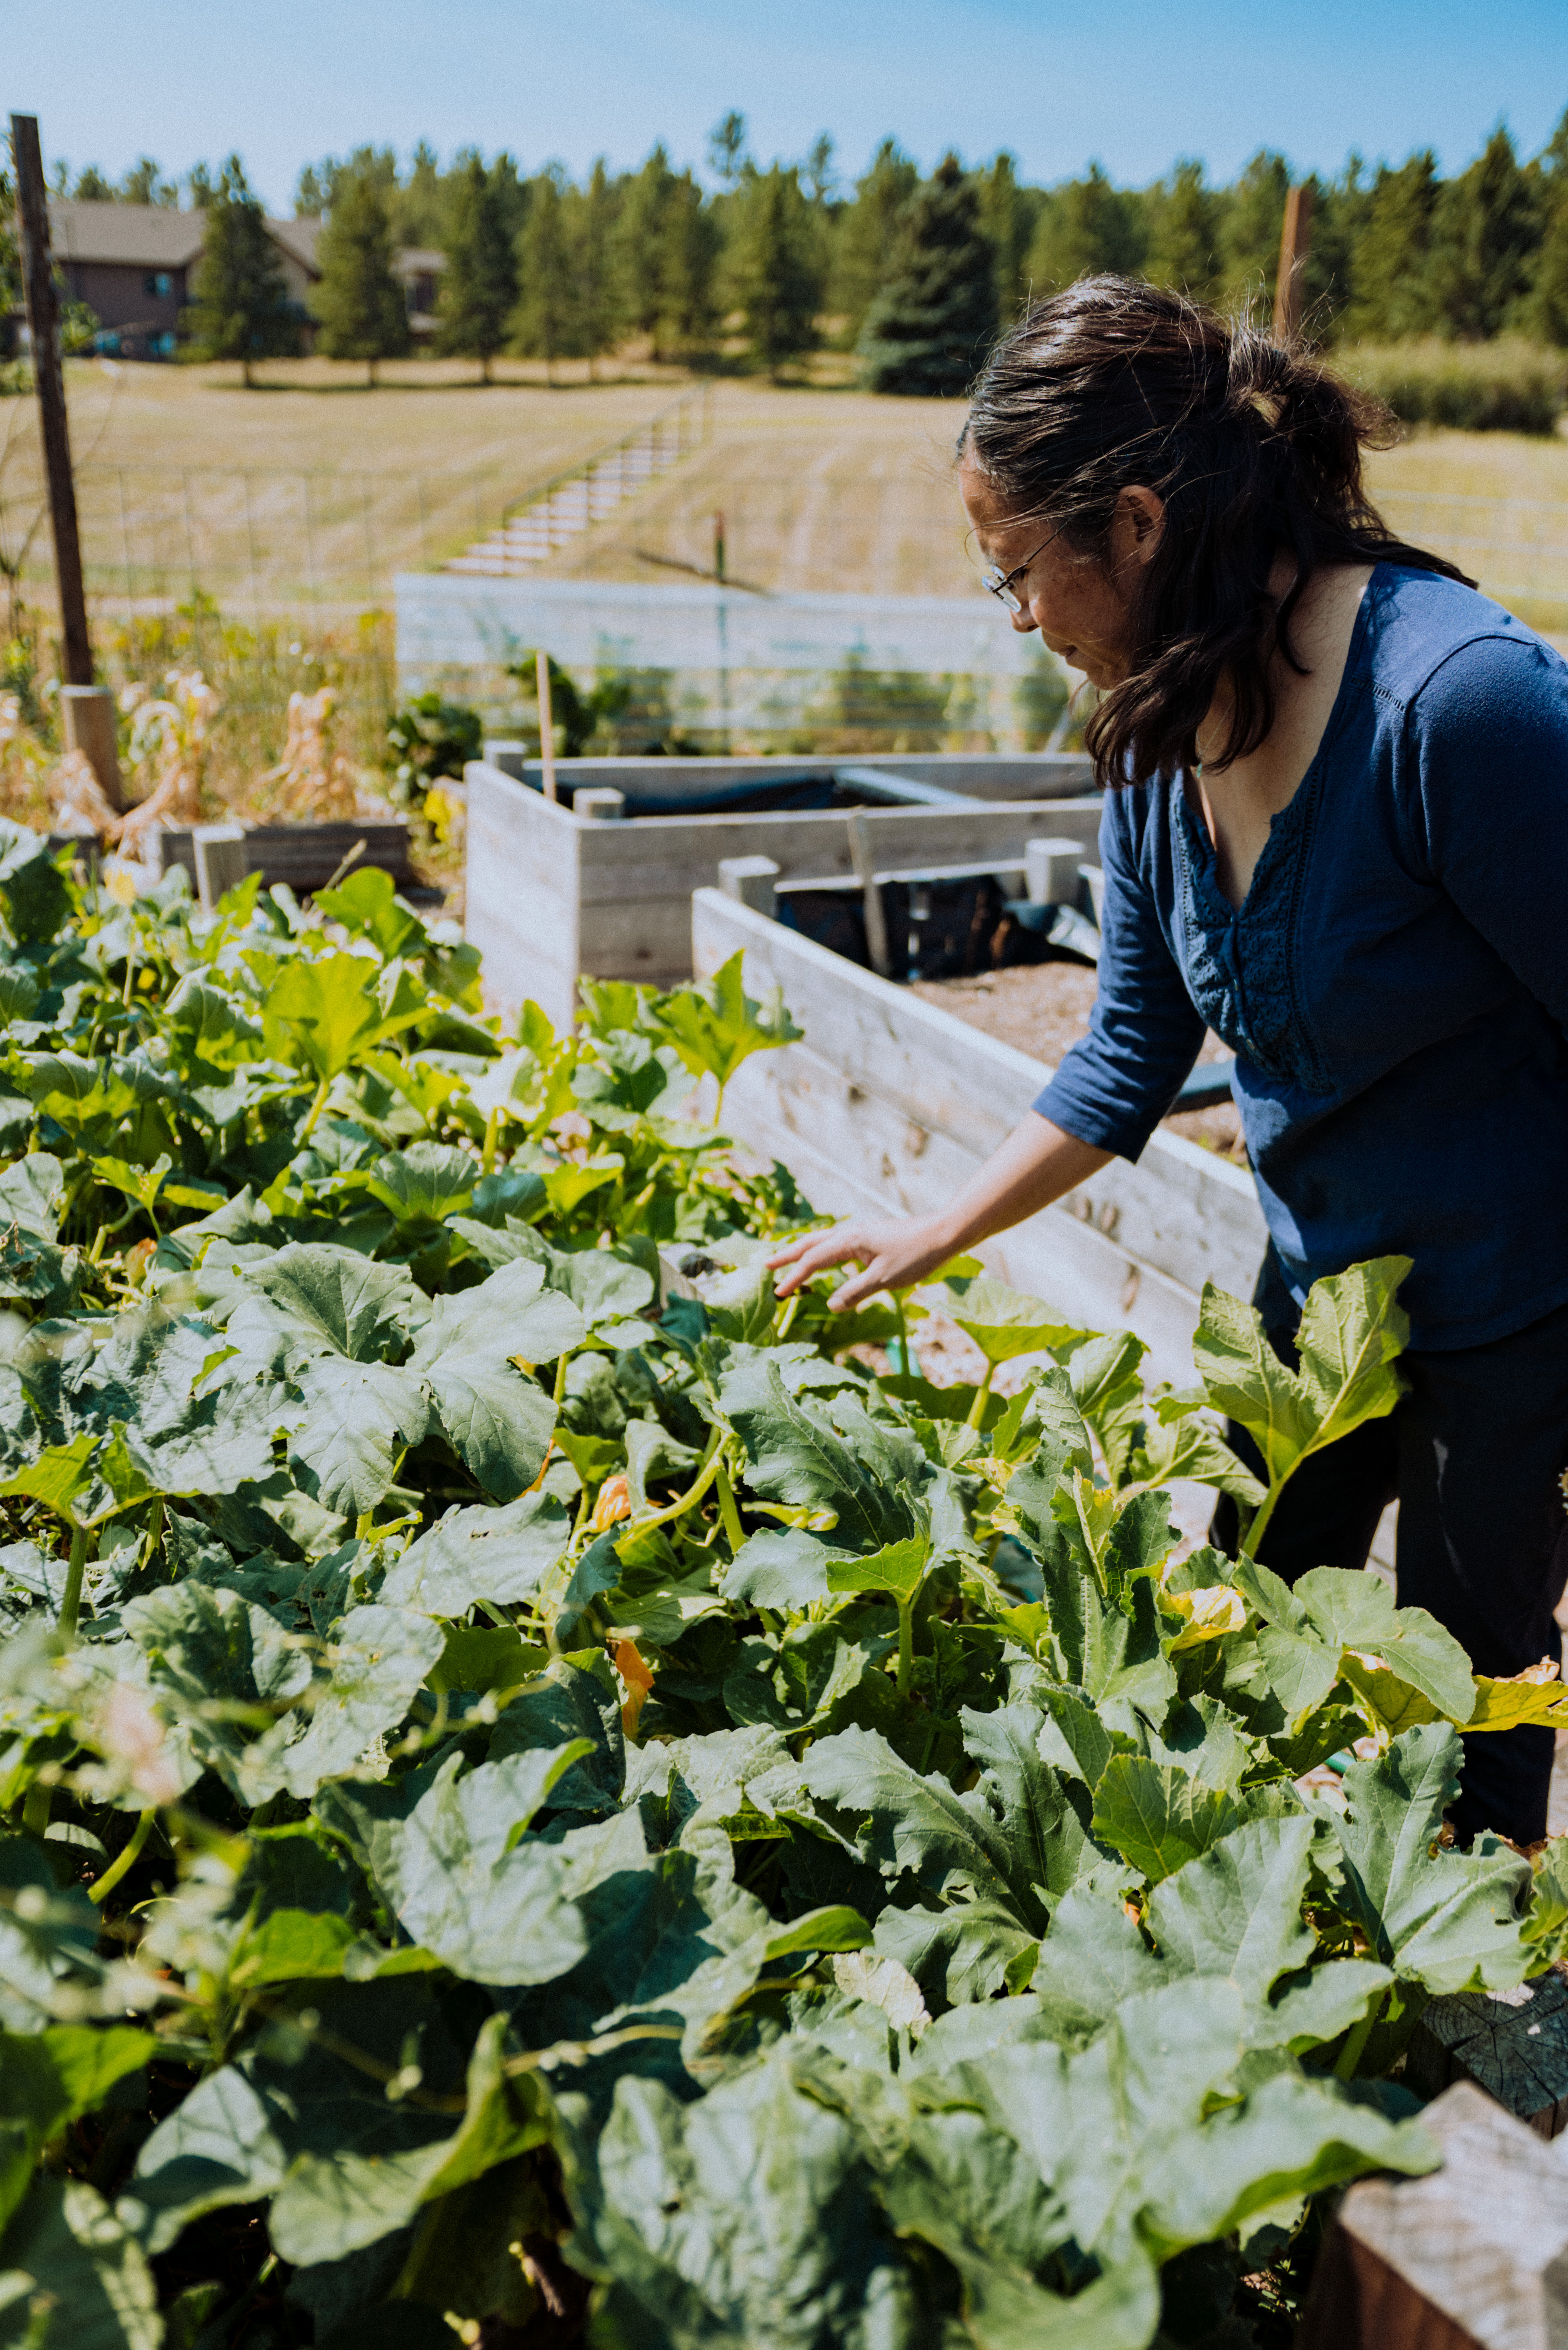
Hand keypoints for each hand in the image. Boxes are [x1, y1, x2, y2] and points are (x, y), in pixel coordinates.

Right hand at [767, 1213, 959, 1310]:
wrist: (942, 1234)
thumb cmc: (915, 1256)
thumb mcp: (884, 1279)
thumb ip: (855, 1293)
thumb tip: (830, 1306)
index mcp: (849, 1241)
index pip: (813, 1260)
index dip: (794, 1277)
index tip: (778, 1292)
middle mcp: (850, 1233)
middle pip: (811, 1243)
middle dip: (788, 1255)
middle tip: (766, 1265)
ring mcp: (860, 1234)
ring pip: (823, 1241)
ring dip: (803, 1251)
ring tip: (786, 1260)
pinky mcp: (869, 1238)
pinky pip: (836, 1244)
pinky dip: (821, 1252)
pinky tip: (824, 1260)